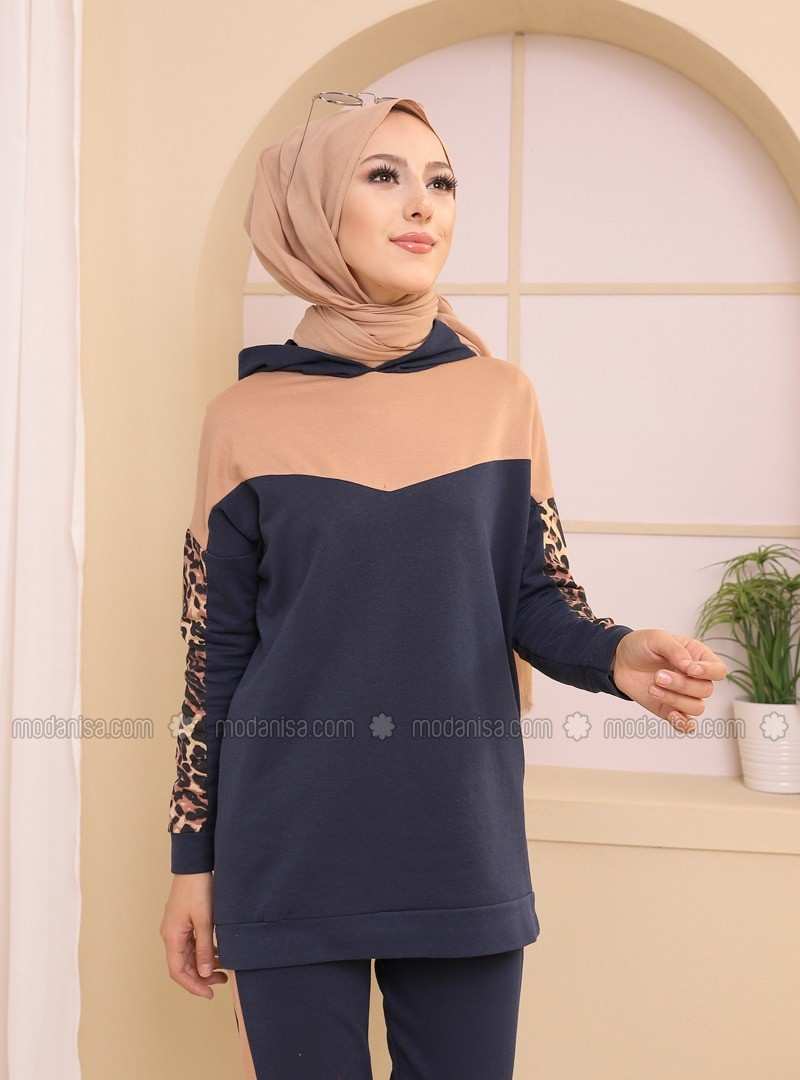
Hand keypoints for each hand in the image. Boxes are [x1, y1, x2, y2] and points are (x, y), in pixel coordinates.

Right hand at [160, 872, 227, 998]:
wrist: (195, 864)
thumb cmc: (198, 888)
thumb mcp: (205, 920)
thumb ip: (204, 948)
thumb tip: (204, 974)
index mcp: (172, 937)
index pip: (178, 972)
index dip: (194, 986)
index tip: (210, 994)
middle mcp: (171, 935)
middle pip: (183, 966)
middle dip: (201, 977)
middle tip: (223, 981)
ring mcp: (176, 928)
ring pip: (188, 955)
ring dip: (203, 964)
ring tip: (223, 968)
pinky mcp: (183, 921)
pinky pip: (191, 944)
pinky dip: (203, 951)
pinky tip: (218, 952)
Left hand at [611, 629, 727, 732]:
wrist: (619, 661)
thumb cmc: (641, 646)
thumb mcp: (657, 638)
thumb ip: (675, 650)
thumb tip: (690, 667)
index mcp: (698, 657)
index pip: (718, 670)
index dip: (708, 672)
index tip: (689, 669)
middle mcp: (695, 679)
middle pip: (706, 690)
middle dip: (682, 685)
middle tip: (658, 676)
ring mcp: (684, 696)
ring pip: (696, 707)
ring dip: (675, 700)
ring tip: (653, 688)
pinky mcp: (670, 710)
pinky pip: (686, 725)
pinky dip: (683, 723)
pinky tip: (671, 714)